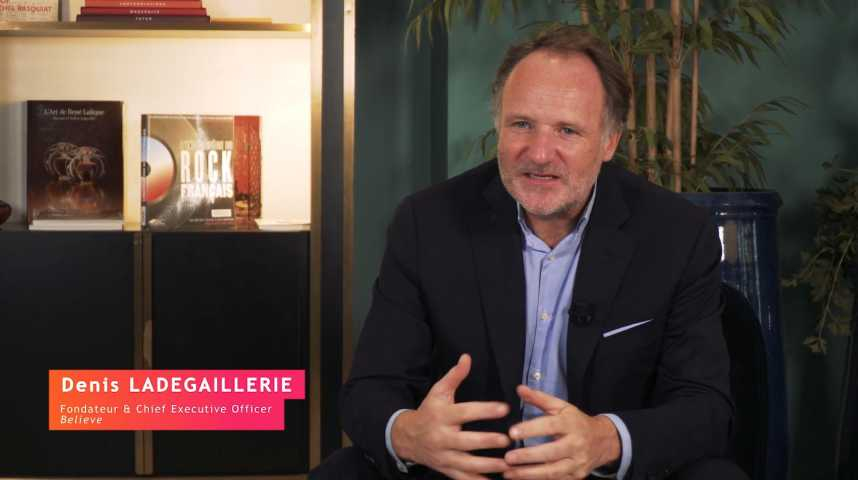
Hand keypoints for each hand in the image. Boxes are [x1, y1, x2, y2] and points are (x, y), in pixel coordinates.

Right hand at [391, 354, 511, 479]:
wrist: (407, 437)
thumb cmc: (428, 411)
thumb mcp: (438, 391)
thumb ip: (455, 376)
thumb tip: (467, 357)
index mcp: (442, 416)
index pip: (465, 412)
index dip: (485, 410)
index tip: (504, 407)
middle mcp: (442, 437)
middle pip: (466, 441)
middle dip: (487, 441)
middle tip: (507, 440)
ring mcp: (444, 456)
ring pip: (467, 464)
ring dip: (488, 466)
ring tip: (507, 464)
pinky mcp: (446, 470)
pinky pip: (463, 479)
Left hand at [503, 385, 619, 479]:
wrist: (603, 441)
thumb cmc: (576, 421)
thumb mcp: (561, 407)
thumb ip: (539, 398)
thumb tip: (520, 389)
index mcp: (571, 424)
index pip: (550, 426)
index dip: (531, 429)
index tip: (512, 432)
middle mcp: (576, 444)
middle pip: (551, 452)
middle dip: (528, 456)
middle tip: (508, 457)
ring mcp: (577, 462)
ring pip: (552, 471)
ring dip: (528, 473)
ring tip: (508, 472)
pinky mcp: (576, 476)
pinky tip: (520, 478)